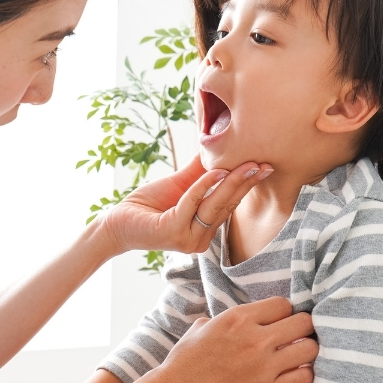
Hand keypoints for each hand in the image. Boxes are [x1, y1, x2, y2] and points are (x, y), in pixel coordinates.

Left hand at [98, 156, 272, 254]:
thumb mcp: (180, 184)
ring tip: (247, 164)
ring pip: (214, 205)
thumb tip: (218, 144)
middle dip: (246, 182)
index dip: (246, 184)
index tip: (264, 166)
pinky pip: (192, 203)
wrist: (118, 221)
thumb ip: (200, 171)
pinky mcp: (173, 232)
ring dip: (231, 182)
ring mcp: (188, 238)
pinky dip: (203, 186)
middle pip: (227, 205)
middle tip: (263, 163)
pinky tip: (215, 171)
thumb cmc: (148, 204)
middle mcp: (201, 238)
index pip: (230, 204)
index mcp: (206, 229)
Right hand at [126, 296, 316, 382]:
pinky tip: (294, 373)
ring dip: (307, 350)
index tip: (281, 319)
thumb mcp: (201, 328)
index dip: (284, 311)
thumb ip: (224, 319)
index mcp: (238, 318)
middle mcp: (254, 339)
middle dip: (302, 326)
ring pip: (310, 349)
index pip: (283, 304)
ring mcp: (263, 366)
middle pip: (303, 322)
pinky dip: (304, 374)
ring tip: (298, 353)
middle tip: (296, 334)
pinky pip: (304, 377)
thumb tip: (234, 318)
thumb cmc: (186, 361)